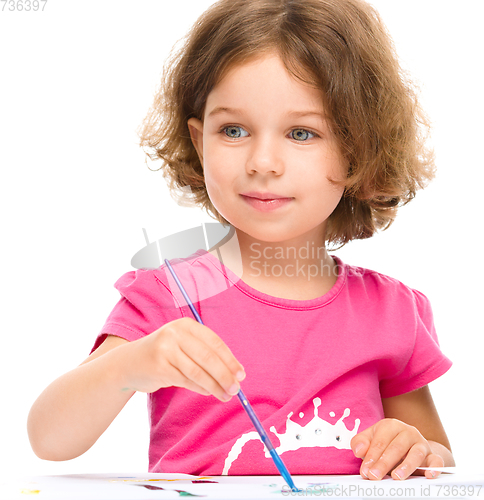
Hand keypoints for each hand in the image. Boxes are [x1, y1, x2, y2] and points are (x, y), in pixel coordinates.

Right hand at [122, 317, 245, 401]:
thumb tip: (234, 372)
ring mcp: (166, 349)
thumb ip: (204, 353)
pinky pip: (186, 381)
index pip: (214, 342)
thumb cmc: (164, 354)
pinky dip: (200, 388)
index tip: (241, 374)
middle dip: (225, 375)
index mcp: (186, 325)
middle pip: (208, 357)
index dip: (230, 359)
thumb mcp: (182, 345)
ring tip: (226, 395)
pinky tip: (208, 392)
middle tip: (236, 389)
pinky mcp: (159, 367)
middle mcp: (175, 333)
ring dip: (215, 386)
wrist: (129, 363)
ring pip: (198, 371)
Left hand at [351, 418, 443, 479]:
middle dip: (384, 463)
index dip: (371, 457)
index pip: (380, 442)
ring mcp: (421, 443)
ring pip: (416, 453)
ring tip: (396, 477)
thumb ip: (360, 442)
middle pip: (396, 448)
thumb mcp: (371, 438)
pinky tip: (429, 475)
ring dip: (406, 466)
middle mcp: (407, 432)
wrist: (409, 445)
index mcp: (390, 425)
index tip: (365, 471)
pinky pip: (436, 460)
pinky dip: (434, 468)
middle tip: (375, 476)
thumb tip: (358, 450)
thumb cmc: (386, 443)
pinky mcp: (433, 455)